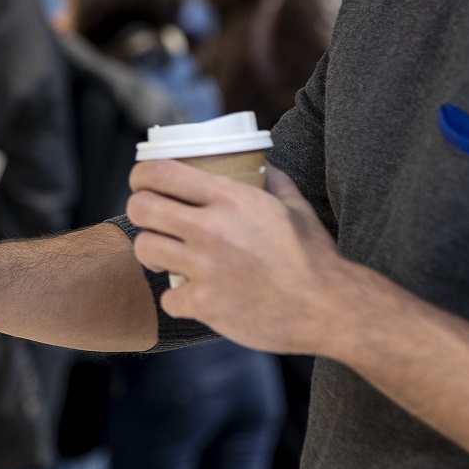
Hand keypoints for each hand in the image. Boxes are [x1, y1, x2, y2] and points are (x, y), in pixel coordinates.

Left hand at [125, 161, 359, 356]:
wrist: (329, 308)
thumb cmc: (313, 256)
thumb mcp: (294, 206)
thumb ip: (270, 179)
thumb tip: (258, 160)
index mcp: (231, 199)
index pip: (160, 173)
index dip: (141, 175)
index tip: (142, 182)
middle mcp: (212, 230)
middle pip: (141, 208)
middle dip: (140, 210)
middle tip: (151, 219)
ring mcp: (206, 269)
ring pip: (145, 249)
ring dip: (153, 252)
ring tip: (166, 255)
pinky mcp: (205, 304)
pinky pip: (167, 297)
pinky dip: (178, 299)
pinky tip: (193, 296)